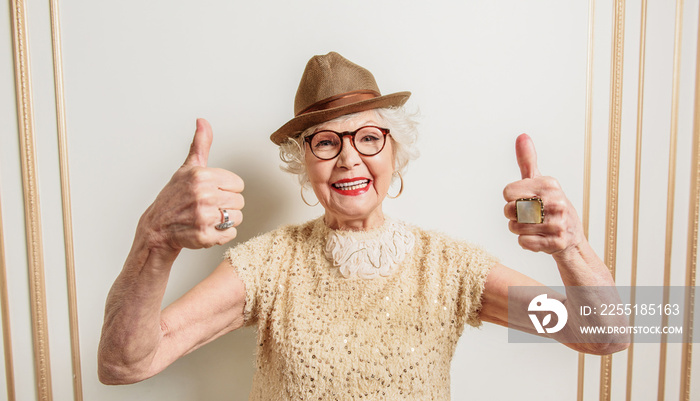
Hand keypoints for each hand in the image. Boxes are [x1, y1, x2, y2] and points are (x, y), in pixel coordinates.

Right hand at [141, 118, 244, 250]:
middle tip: (208, 207)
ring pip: (237, 218)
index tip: (212, 192)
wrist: (157, 228)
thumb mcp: (187, 168)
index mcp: (202, 176)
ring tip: (208, 218)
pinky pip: (230, 234)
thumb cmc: (174, 197)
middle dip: (227, 205)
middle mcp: (203, 195)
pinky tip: (207, 229)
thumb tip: (202, 121)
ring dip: (226, 221)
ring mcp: (203, 216)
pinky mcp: (204, 236)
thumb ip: (200, 145)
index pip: (238, 184)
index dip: (227, 189)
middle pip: (240, 202)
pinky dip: (221, 235)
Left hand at [502, 134, 583, 253]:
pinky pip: (523, 242)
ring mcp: (558, 223)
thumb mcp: (540, 182)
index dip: (511, 198)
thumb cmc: (551, 206)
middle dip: (512, 215)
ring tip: (533, 226)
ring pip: (515, 228)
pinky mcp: (556, 242)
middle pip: (508, 210)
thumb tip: (521, 136)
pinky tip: (538, 238)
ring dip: (518, 229)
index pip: (507, 192)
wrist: (571, 237)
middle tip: (527, 215)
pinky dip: (526, 242)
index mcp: (549, 185)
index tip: (525, 199)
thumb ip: (528, 161)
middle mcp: (556, 202)